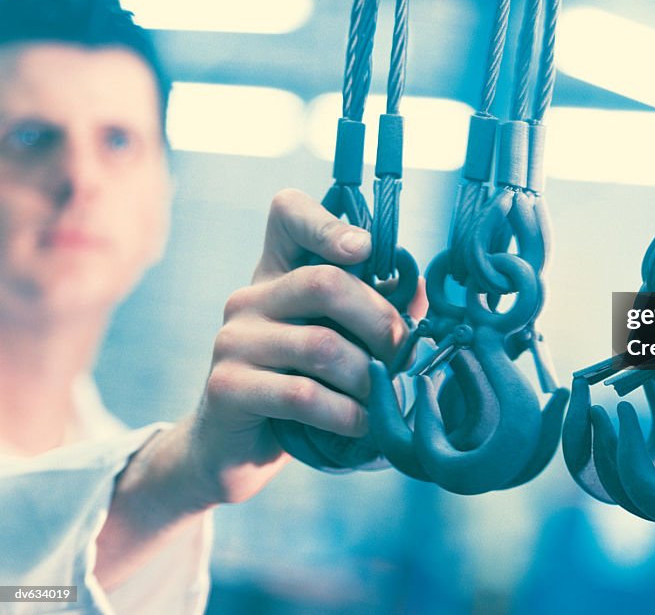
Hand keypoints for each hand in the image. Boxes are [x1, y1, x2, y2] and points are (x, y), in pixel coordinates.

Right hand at [188, 187, 419, 503]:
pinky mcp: (226, 386)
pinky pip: (301, 394)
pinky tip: (363, 423)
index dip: (329, 222)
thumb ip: (375, 309)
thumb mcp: (339, 339)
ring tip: (388, 397)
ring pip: (320, 346)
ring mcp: (233, 339)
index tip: (365, 249)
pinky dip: (345, 413)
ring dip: (368, 377)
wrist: (238, 448)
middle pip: (324, 283)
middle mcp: (250, 296)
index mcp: (278, 272)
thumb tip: (421, 288)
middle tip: (404, 354)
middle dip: (379, 320)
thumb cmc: (303, 384)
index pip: (287, 212)